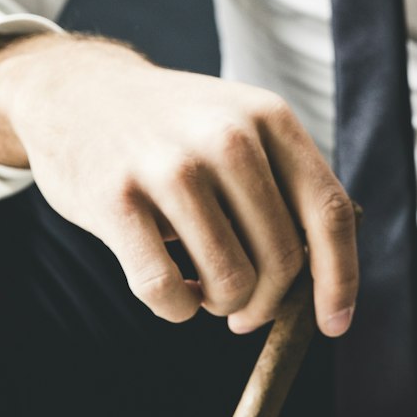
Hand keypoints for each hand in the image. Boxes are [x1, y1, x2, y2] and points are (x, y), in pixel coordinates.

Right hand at [0, 34, 357, 334]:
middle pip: (282, 258)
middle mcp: (228, 137)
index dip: (339, 278)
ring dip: (221, 305)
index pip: (329, 212)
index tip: (335, 325)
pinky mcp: (115, 198)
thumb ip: (285, 187)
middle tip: (244, 313)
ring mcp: (171, 166)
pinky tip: (172, 289)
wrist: (76, 91)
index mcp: (270, 118)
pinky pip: (165, 290)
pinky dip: (176, 308)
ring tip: (204, 290)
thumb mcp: (241, 127)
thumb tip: (326, 278)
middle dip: (267, 303)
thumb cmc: (174, 130)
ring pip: (230, 281)